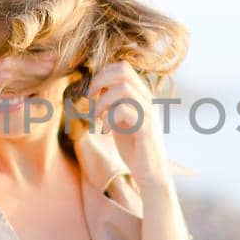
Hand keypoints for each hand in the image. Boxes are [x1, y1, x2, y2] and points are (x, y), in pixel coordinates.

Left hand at [83, 61, 170, 188]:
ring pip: (123, 88)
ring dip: (103, 101)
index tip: (91, 92)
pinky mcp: (146, 128)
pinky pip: (125, 111)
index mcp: (141, 95)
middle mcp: (147, 100)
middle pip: (123, 71)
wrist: (150, 172)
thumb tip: (96, 87)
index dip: (103, 74)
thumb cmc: (133, 146)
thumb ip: (112, 103)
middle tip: (89, 98)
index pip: (123, 67)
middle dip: (100, 81)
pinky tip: (106, 131)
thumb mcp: (119, 119)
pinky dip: (109, 118)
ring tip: (97, 117)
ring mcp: (148, 113)